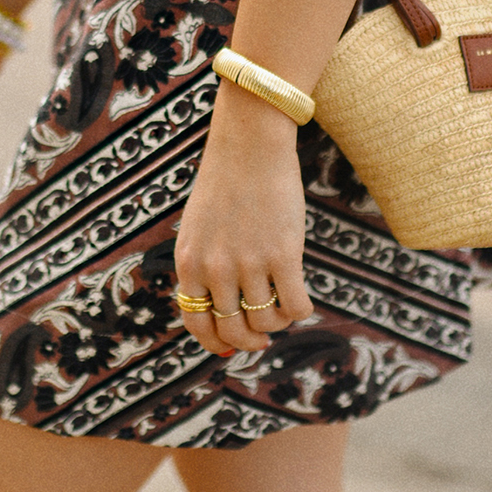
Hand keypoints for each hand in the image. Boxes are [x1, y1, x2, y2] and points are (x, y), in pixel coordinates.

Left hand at [174, 84, 315, 358]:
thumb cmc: (227, 183)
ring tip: (282, 307)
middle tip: (263, 339)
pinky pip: (295, 305)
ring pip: (267, 321)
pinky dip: (301, 311)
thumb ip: (204, 266)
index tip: (232, 346)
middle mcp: (215, 268)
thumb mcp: (199, 228)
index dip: (216, 343)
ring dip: (277, 322)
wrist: (250, 145)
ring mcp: (249, 263)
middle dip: (250, 342)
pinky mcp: (283, 255)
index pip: (197, 324)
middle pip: (233, 330)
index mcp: (189, 262)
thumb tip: (221, 310)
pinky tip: (302, 300)